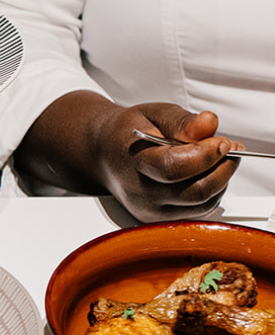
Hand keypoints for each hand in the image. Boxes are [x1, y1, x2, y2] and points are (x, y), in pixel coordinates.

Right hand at [15, 92, 239, 222]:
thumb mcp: (154, 114)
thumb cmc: (129, 134)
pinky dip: (212, 192)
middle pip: (196, 192)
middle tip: (229, 148)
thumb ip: (182, 120)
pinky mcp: (158, 219)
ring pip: (202, 204)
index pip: (176, 168)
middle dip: (223, 169)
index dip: (207, 155)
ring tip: (218, 158)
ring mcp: (150, 211)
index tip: (223, 141)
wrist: (104, 155)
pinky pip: (198, 211)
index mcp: (136, 164)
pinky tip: (206, 173)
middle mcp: (141, 194)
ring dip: (221, 180)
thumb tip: (208, 124)